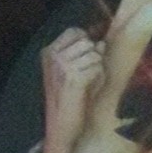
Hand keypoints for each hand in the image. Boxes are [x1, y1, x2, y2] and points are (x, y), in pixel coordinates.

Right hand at [41, 28, 104, 142]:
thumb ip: (88, 54)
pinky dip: (98, 76)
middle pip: (86, 41)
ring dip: (97, 67)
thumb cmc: (72, 96)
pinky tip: (88, 86)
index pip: (74, 31)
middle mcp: (53, 56)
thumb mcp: (77, 71)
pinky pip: (97, 67)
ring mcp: (61, 66)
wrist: (63, 121)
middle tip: (86, 72)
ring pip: (94, 54)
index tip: (86, 56)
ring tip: (87, 80)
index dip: (87, 41)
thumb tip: (101, 43)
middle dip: (94, 55)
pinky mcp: (73, 77)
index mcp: (49, 52)